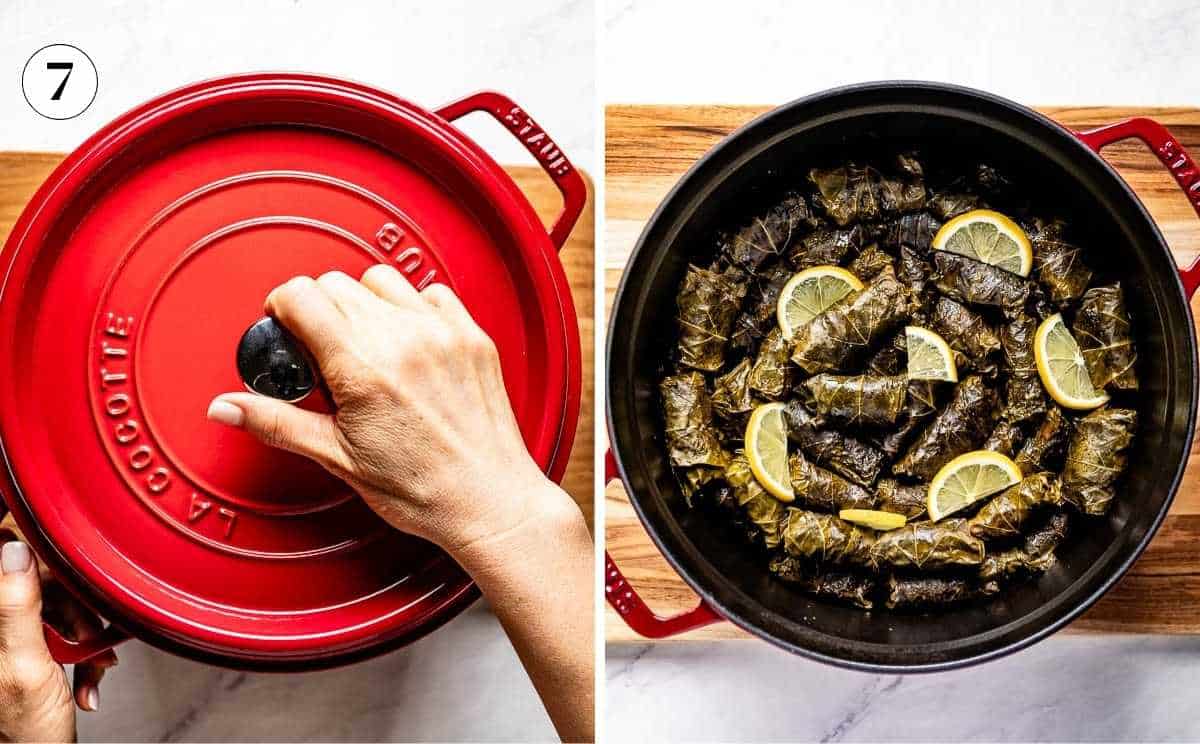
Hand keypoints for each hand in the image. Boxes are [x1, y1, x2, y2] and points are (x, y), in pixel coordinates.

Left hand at [0, 536, 115, 742]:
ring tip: (93, 666)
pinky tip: (86, 678)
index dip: (47, 568)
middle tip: (88, 642)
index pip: (12, 566)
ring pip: (60, 613)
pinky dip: (84, 657)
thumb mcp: (27, 664)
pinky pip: (64, 637)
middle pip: (44, 589)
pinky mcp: (32, 655)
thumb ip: (18, 606)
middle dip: (78, 615)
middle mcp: (0, 631)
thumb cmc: (25, 734)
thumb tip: (16, 549)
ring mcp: (13, 644)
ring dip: (87, 640)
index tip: (73, 577)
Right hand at [206, 265, 574, 555]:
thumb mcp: (337, 458)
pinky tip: (407, 342)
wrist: (489, 500)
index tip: (283, 328)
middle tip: (322, 352)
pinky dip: (413, 308)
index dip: (281, 308)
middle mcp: (403, 339)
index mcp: (362, 368)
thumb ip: (277, 422)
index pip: (301, 295)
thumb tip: (227, 408)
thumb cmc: (423, 489)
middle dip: (317, 310)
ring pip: (381, 280)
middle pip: (336, 284)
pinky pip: (432, 293)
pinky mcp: (471, 336)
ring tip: (364, 345)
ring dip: (363, 303)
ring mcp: (442, 333)